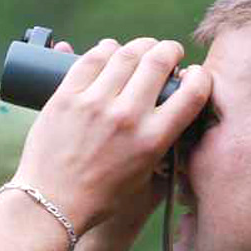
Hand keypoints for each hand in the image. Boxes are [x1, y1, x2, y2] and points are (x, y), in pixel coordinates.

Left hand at [12, 37, 210, 236]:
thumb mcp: (143, 177)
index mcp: (152, 139)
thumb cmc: (99, 197)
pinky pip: (91, 59)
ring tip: (142, 49)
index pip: (192, 93)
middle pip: (158, 61)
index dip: (200, 76)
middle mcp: (127, 117)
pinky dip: (106, 49)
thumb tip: (170, 115)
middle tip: (167, 53)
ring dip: (140, 46)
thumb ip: (160, 146)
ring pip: (125, 53)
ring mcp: (94, 104)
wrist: (51, 204)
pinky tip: (110, 50)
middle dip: (168, 50)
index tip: (192, 76)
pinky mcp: (66, 96)